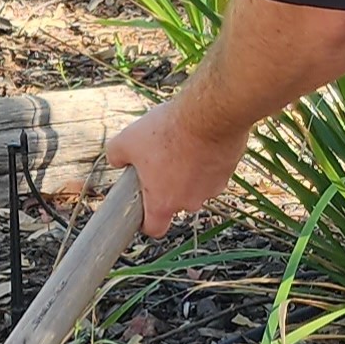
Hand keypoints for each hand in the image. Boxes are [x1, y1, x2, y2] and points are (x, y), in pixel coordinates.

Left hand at [106, 96, 250, 236]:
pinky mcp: (228, 171)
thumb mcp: (127, 139)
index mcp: (163, 202)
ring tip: (182, 146)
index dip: (147, 221)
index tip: (144, 207)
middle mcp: (190, 202)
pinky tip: (200, 140)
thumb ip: (116, 156)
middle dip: (169, 186)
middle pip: (177, 203)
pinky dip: (206, 160)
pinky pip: (213, 170)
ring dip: (189, 172)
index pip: (155, 229)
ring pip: (197, 186)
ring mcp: (213, 188)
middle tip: (161, 161)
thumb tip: (116, 160)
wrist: (208, 115)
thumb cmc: (167, 132)